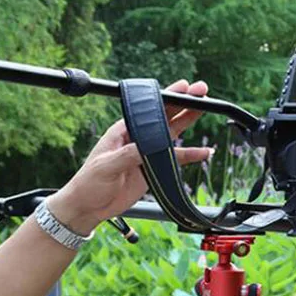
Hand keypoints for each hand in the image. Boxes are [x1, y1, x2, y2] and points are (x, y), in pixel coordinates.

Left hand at [49, 79, 212, 233]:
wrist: (89, 206)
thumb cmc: (89, 182)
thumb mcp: (106, 166)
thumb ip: (128, 155)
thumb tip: (148, 145)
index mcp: (123, 130)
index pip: (149, 109)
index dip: (168, 97)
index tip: (185, 88)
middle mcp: (137, 138)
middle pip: (165, 116)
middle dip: (184, 103)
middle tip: (202, 91)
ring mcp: (147, 153)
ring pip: (173, 133)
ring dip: (188, 121)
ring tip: (206, 110)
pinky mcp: (153, 169)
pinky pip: (175, 159)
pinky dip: (190, 155)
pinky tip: (204, 152)